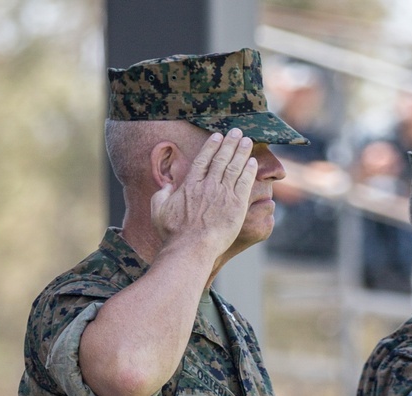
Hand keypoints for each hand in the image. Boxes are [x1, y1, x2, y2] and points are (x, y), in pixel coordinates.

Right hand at [150, 129, 257, 257]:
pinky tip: (253, 162)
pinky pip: (245, 183)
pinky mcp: (236, 206)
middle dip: (230, 143)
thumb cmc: (173, 234)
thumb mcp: (158, 211)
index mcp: (190, 184)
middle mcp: (208, 185)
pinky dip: (249, 171)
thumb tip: (168, 186)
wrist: (191, 248)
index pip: (203, 159)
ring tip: (247, 141)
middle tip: (237, 132)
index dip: (212, 146)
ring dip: (242, 152)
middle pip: (221, 159)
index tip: (218, 136)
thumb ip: (162, 195)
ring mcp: (223, 194)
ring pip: (235, 167)